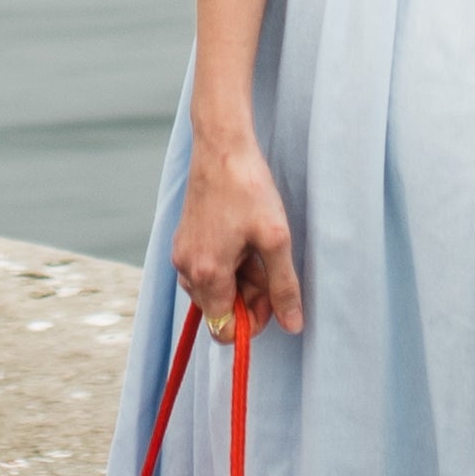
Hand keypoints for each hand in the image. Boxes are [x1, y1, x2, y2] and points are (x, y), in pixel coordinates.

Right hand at [172, 123, 302, 335]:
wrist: (221, 146)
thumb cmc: (248, 189)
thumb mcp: (275, 240)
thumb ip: (284, 288)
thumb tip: (292, 325)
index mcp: (206, 273)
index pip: (223, 329)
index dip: (252, 322)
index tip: (272, 298)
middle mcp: (186, 268)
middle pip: (219, 309)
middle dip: (248, 298)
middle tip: (272, 268)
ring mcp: (182, 253)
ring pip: (213, 289)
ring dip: (239, 281)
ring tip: (259, 249)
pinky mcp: (184, 239)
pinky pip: (205, 269)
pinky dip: (227, 265)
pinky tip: (244, 240)